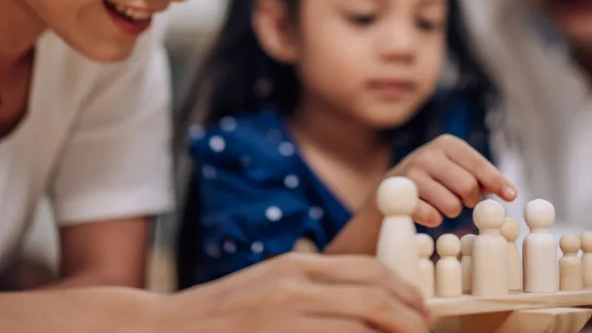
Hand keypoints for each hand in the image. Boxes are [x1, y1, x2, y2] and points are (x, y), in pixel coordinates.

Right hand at [158, 252, 430, 332]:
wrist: (165, 329)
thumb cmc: (221, 315)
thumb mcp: (268, 285)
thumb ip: (310, 287)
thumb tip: (364, 303)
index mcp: (295, 266)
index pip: (367, 269)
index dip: (404, 290)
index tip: (422, 311)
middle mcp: (294, 284)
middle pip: (373, 297)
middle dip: (410, 318)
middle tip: (425, 332)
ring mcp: (285, 314)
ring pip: (361, 324)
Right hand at [388, 134, 515, 226]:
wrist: (390, 190)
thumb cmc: (434, 180)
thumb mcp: (456, 170)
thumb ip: (481, 178)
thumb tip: (510, 193)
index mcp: (447, 144)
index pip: (479, 165)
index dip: (497, 182)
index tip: (512, 196)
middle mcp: (428, 154)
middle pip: (468, 186)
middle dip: (471, 200)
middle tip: (465, 202)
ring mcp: (412, 174)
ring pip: (452, 205)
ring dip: (451, 211)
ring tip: (442, 204)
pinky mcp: (400, 196)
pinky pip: (432, 216)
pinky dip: (434, 219)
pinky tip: (428, 212)